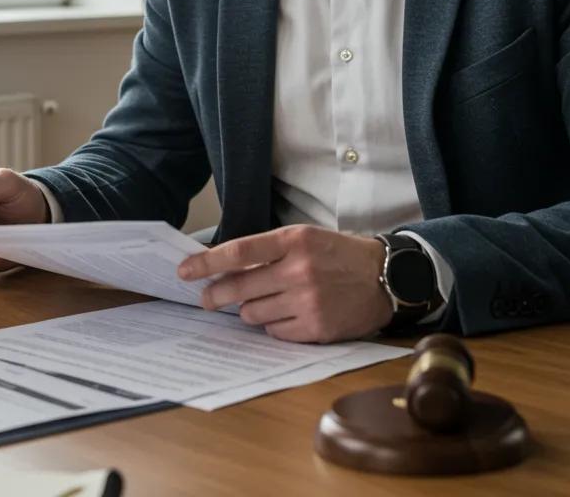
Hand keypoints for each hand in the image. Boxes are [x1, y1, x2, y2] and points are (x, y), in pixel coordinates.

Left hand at [177, 224, 393, 342]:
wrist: (384, 277)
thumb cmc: (338, 255)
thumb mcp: (305, 238)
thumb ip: (269, 251)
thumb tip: (225, 268)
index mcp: (293, 240)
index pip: (239, 252)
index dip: (207, 263)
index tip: (185, 271)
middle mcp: (298, 269)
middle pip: (239, 287)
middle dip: (215, 295)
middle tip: (206, 299)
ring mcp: (307, 301)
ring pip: (253, 313)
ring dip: (250, 310)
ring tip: (265, 302)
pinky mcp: (316, 327)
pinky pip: (275, 332)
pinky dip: (274, 325)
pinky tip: (287, 315)